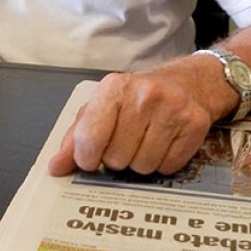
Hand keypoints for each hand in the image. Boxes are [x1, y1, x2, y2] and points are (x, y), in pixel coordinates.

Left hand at [48, 65, 214, 176]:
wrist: (188, 83)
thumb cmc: (138, 98)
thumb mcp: (103, 107)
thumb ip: (76, 137)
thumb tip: (56, 167)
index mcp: (114, 87)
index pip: (89, 138)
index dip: (86, 158)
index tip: (91, 157)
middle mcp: (144, 95)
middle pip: (116, 158)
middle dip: (118, 158)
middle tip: (127, 140)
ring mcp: (172, 108)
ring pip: (143, 167)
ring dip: (140, 161)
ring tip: (146, 139)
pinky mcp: (195, 124)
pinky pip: (168, 167)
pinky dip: (163, 162)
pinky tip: (165, 142)